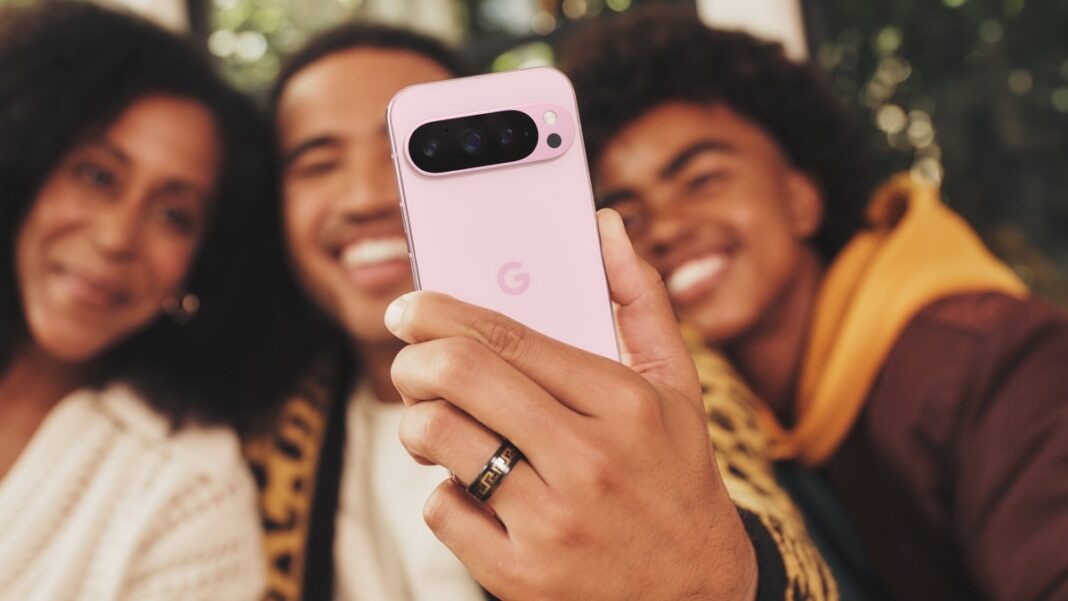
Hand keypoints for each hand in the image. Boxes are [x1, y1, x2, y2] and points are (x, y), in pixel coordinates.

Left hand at [387, 210, 756, 600]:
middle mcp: (588, 459)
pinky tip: (474, 490)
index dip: (440, 310)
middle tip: (409, 362)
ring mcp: (552, 521)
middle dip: (412, 358)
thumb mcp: (678, 389)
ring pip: (436, 437)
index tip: (409, 306)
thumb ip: (640, 301)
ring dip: (418, 423)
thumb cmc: (677, 478)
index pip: (507, 334)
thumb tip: (605, 225)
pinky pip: (440, 509)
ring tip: (437, 425)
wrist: (696, 596)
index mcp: (624, 402)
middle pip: (458, 374)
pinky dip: (444, 493)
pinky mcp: (521, 575)